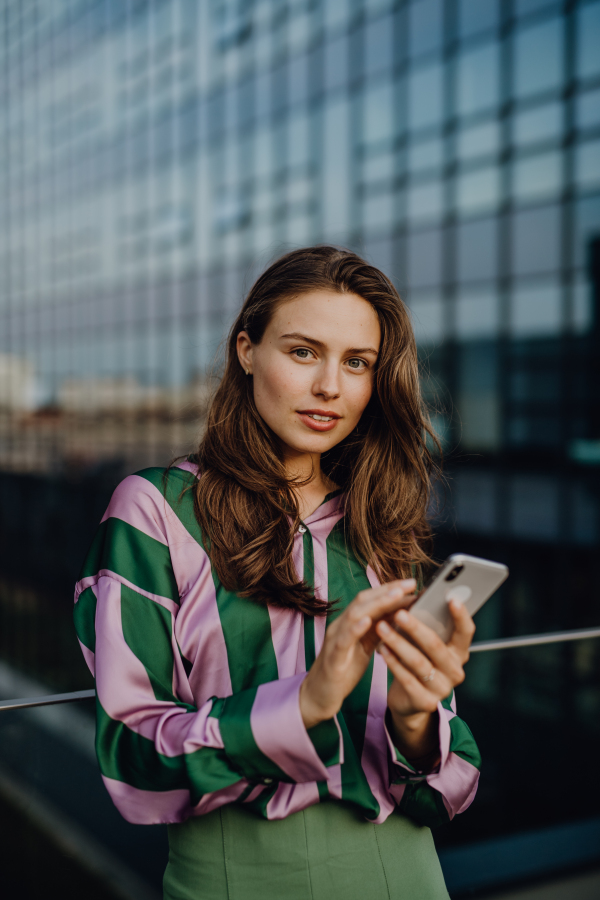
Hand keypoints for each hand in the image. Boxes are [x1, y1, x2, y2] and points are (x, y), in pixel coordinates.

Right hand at [299, 579, 416, 728]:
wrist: (318, 695)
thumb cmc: (344, 669)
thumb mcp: (365, 646)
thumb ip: (379, 630)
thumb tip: (402, 614)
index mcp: (351, 623)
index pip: (371, 598)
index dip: (391, 588)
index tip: (412, 582)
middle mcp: (341, 626)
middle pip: (364, 600)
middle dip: (388, 590)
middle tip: (410, 583)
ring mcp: (335, 640)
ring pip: (354, 615)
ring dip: (376, 603)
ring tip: (395, 595)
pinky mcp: (333, 659)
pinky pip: (343, 641)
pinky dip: (355, 628)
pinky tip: (367, 621)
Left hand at [375, 599, 474, 761]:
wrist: (410, 701)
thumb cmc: (418, 662)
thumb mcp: (426, 645)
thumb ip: (427, 626)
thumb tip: (416, 596)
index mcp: (459, 652)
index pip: (466, 632)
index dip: (461, 616)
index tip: (451, 599)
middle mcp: (455, 670)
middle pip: (436, 646)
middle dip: (416, 628)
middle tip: (399, 613)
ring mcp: (442, 688)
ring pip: (418, 662)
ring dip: (397, 642)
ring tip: (381, 627)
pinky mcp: (425, 701)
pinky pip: (406, 679)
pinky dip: (392, 662)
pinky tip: (381, 649)